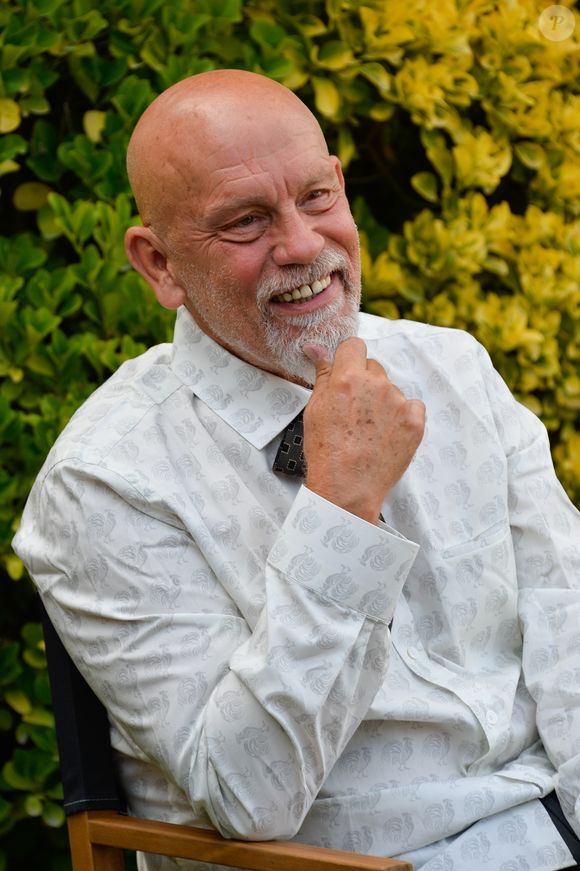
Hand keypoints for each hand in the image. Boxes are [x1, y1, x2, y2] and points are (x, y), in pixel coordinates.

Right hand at [302, 338, 424, 523]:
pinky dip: (403, 417)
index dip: (349, 359)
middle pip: (374, 368)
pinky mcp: (415, 421)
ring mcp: (398, 402)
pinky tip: (387, 435)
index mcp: (347, 378)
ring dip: (383, 402)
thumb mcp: (315, 409)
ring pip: (391, 389)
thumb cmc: (325, 451)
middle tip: (354, 411)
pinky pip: (412, 407)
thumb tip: (315, 347)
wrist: (347, 488)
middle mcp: (376, 385)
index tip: (346, 374)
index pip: (354, 346)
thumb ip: (323, 374)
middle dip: (365, 383)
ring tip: (369, 431)